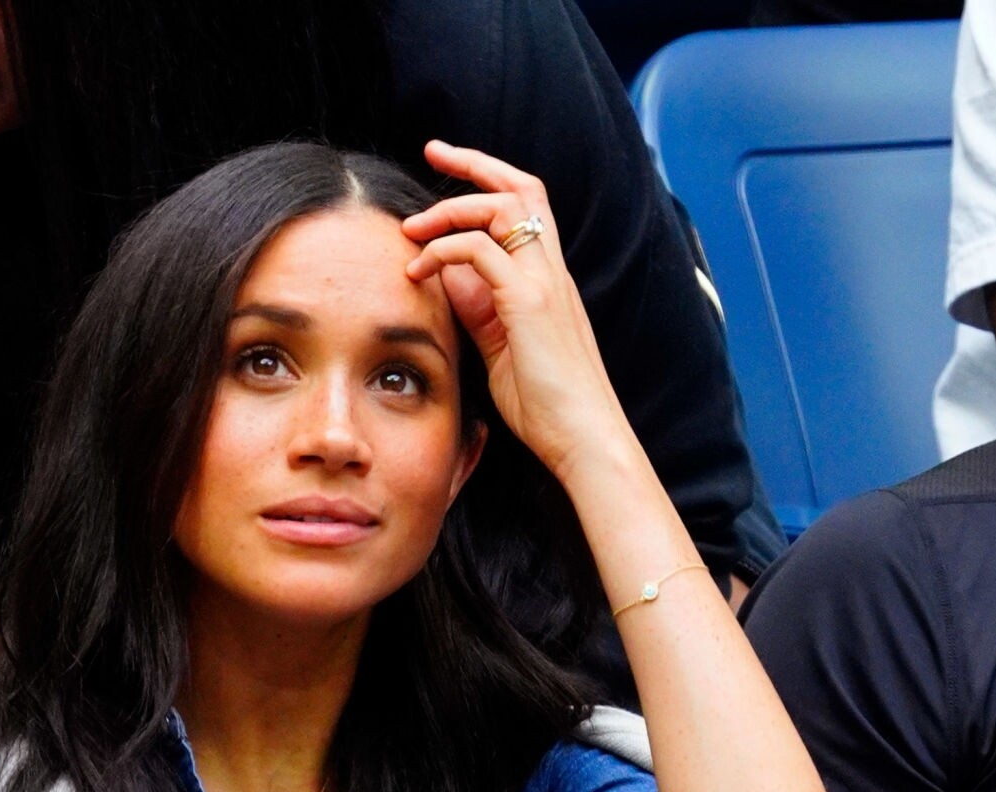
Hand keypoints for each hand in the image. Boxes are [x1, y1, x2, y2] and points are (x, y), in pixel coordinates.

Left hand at [402, 139, 634, 486]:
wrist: (584, 437)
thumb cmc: (548, 407)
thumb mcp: (502, 350)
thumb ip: (479, 310)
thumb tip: (447, 278)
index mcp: (549, 279)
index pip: (524, 207)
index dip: (487, 180)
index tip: (448, 167)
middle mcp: (551, 270)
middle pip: (520, 186)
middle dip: (474, 162)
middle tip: (433, 149)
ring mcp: (543, 282)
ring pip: (500, 208)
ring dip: (449, 209)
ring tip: (411, 230)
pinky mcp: (529, 303)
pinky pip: (480, 251)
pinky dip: (445, 250)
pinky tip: (420, 270)